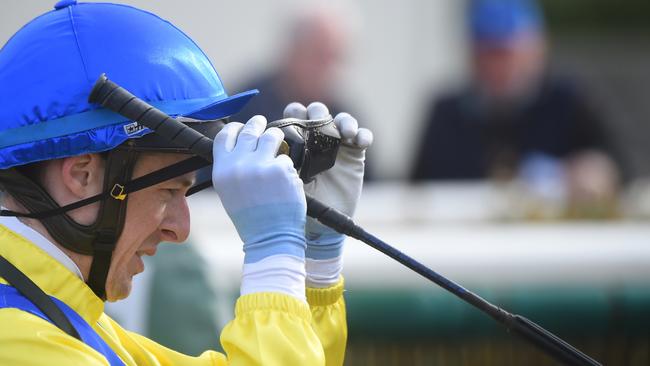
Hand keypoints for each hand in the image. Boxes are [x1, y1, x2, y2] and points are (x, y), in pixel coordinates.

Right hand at [212, 115, 306, 263]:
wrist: (270, 237)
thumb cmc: (251, 217)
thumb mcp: (230, 191)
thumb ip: (233, 167)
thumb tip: (244, 144)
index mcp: (222, 171)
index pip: (224, 136)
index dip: (234, 128)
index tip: (241, 127)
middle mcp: (239, 165)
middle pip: (249, 131)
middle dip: (257, 123)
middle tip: (262, 123)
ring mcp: (261, 165)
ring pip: (271, 137)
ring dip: (276, 137)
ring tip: (278, 144)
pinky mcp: (281, 169)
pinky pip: (286, 159)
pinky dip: (287, 168)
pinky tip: (285, 183)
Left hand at [283, 102, 372, 286]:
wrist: (310, 229)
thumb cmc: (284, 206)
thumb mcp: (271, 180)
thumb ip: (266, 159)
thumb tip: (255, 137)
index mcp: (291, 141)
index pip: (293, 115)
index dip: (293, 113)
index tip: (294, 121)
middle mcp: (312, 140)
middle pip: (316, 112)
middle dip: (317, 112)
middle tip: (318, 123)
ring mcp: (334, 146)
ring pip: (340, 119)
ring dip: (343, 120)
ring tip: (345, 132)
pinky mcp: (353, 155)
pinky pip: (361, 136)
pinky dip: (363, 134)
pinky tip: (361, 140)